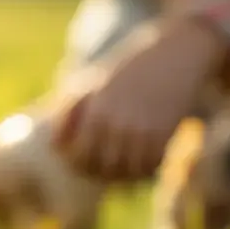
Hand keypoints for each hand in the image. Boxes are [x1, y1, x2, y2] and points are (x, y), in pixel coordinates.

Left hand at [53, 15, 227, 181]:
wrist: (175, 54)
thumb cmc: (125, 70)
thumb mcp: (90, 83)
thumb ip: (68, 111)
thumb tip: (54, 145)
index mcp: (95, 111)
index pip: (76, 155)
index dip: (74, 161)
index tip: (77, 158)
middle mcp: (118, 124)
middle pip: (99, 167)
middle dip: (95, 171)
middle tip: (97, 166)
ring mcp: (143, 132)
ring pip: (125, 173)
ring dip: (120, 175)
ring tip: (117, 166)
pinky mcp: (166, 136)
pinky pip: (149, 169)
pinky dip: (142, 171)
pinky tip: (138, 162)